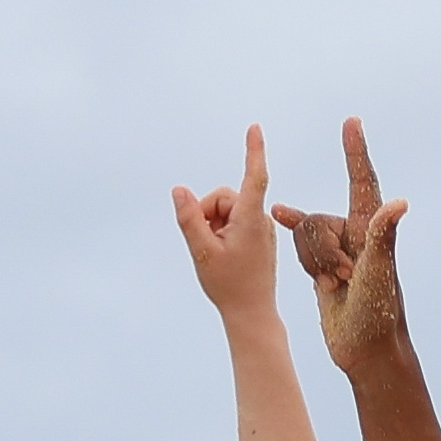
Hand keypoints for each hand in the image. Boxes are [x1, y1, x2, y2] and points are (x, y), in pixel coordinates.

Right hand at [169, 127, 280, 318]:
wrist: (252, 312)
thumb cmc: (229, 285)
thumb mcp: (202, 252)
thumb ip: (189, 219)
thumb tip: (179, 189)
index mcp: (250, 219)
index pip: (254, 177)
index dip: (254, 151)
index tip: (255, 128)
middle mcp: (260, 219)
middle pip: (225, 197)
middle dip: (208, 213)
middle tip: (204, 242)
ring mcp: (261, 228)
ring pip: (228, 210)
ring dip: (214, 225)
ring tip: (215, 252)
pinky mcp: (259, 236)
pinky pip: (235, 222)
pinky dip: (222, 232)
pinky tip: (223, 255)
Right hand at [273, 117, 411, 371]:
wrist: (367, 351)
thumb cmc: (378, 314)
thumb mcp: (378, 274)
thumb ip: (383, 236)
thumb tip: (399, 203)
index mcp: (371, 230)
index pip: (362, 181)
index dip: (355, 151)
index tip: (351, 121)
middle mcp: (357, 234)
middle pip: (319, 221)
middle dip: (320, 252)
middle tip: (344, 282)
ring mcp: (339, 250)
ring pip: (307, 235)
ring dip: (313, 263)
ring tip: (334, 289)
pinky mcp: (325, 265)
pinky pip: (302, 245)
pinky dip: (294, 238)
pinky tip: (277, 216)